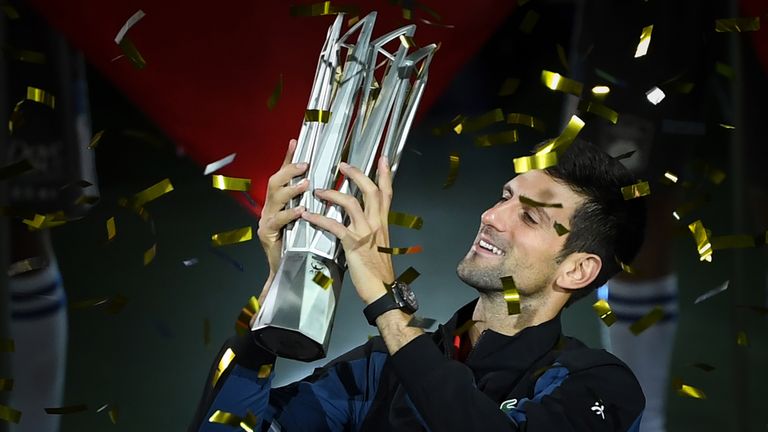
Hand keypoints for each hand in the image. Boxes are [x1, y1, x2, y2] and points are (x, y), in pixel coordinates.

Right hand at [257, 139, 308, 277]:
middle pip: (274, 182)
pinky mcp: (267, 235)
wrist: (288, 272)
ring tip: (305, 184)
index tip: (295, 142)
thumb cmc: (300, 245)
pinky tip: (300, 210)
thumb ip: (312, 204)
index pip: (283, 176)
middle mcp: (270, 209)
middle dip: (288, 170)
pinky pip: (277, 221)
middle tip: (305, 164)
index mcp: (280, 203)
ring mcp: (266, 221)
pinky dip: (289, 214)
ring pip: (274, 198)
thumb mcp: (307, 220)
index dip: (288, 159)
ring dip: (290, 189)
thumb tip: (325, 189)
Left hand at [300, 156, 393, 304]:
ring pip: (352, 203)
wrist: (382, 289)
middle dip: (357, 174)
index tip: (383, 159)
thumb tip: (359, 220)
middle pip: (371, 190)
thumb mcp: (379, 243)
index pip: (387, 193)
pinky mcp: (353, 244)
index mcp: (383, 222)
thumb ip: (370, 229)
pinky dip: (319, 218)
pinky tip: (308, 215)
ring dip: (333, 193)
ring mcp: (366, 232)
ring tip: (318, 190)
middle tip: (343, 165)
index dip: (385, 175)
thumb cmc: (378, 269)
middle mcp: (377, 223)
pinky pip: (335, 225)